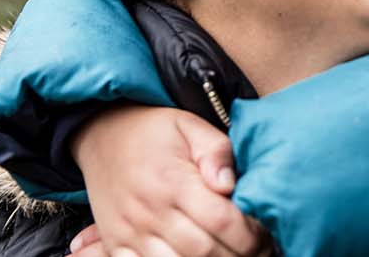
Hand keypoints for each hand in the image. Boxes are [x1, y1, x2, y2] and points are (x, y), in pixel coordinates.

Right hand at [68, 105, 270, 256]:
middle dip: (238, 256)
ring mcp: (130, 233)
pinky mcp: (116, 245)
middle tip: (259, 252)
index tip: (265, 236)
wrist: (103, 134)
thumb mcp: (190, 125)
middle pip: (203, 252)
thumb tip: (229, 184)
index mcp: (172, 181)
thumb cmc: (155, 131)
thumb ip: (216, 151)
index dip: (250, 235)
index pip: (221, 220)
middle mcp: (149, 212)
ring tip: (231, 255)